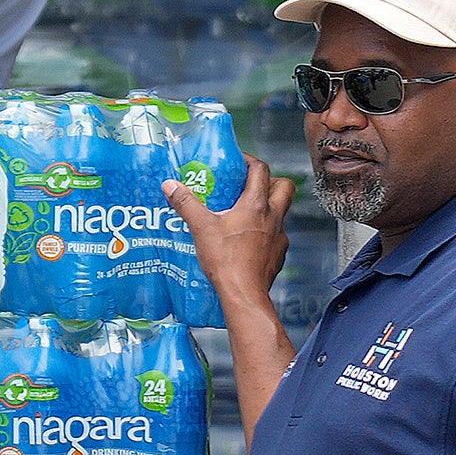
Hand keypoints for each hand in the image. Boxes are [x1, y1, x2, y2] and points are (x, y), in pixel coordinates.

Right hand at [166, 165, 296, 313]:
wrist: (244, 292)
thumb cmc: (226, 259)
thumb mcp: (201, 227)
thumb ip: (186, 204)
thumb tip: (171, 186)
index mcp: (256, 205)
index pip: (261, 170)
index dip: (250, 162)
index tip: (238, 163)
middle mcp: (273, 217)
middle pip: (284, 187)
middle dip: (271, 180)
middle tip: (251, 185)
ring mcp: (279, 236)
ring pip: (282, 212)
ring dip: (269, 207)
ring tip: (247, 212)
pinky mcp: (279, 254)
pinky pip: (277, 235)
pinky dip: (267, 232)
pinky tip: (249, 240)